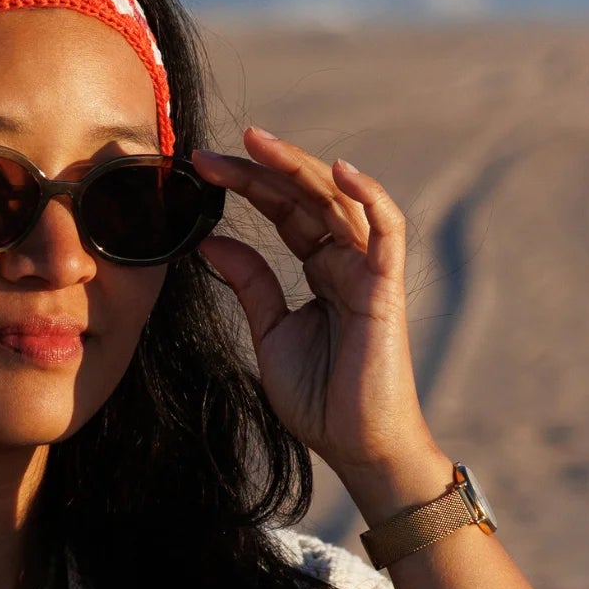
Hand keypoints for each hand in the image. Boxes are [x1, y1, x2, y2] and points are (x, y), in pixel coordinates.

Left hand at [191, 128, 442, 491]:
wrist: (354, 445)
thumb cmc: (318, 397)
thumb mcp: (270, 332)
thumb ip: (249, 282)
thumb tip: (210, 241)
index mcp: (320, 269)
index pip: (284, 211)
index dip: (247, 186)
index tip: (200, 170)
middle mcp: (345, 260)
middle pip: (305, 197)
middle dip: (260, 169)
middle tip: (208, 154)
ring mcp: (368, 269)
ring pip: (337, 199)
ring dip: (297, 167)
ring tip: (255, 143)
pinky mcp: (386, 286)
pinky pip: (387, 229)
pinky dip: (370, 195)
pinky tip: (340, 170)